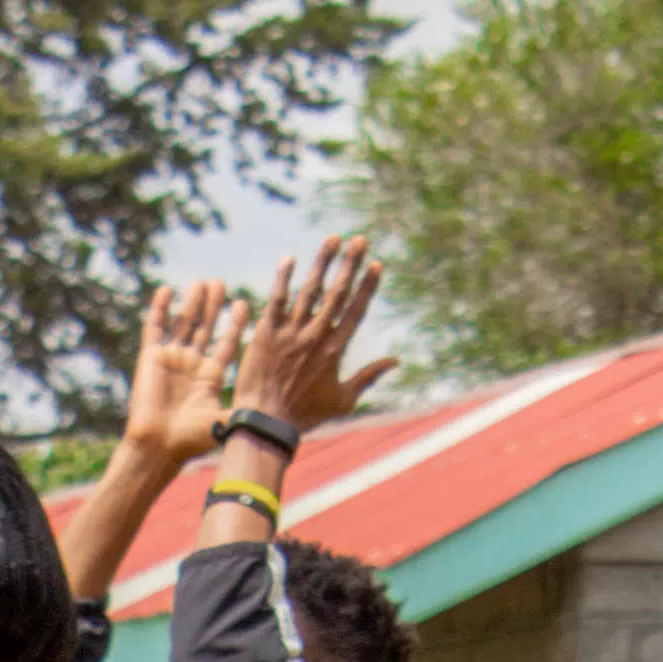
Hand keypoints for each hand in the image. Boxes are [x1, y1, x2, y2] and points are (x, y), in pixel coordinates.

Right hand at [117, 277, 247, 470]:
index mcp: (212, 377)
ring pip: (183, 323)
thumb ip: (245, 408)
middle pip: (206, 328)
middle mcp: (193, 365)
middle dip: (214, 306)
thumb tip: (274, 408)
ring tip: (202, 283)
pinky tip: (166, 291)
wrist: (159, 446)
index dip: (235, 324)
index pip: (227, 343)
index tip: (245, 304)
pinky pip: (154, 328)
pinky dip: (159, 308)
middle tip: (222, 284)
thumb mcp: (225, 419)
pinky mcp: (150, 357)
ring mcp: (171, 359)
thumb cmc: (192, 439)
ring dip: (192, 303)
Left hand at [239, 235, 396, 430]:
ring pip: (310, 290)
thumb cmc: (305, 416)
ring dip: (323, 263)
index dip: (367, 286)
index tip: (376, 264)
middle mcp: (316, 336)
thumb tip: (395, 361)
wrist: (266, 423)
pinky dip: (283, 279)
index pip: (356, 310)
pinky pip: (277, 300)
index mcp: (335, 350)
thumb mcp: (343, 400)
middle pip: (337, 293)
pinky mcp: (267, 332)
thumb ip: (369, 377)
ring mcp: (291, 332)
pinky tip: (290, 258)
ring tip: (333, 239)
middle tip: (360, 240)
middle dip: (350, 264)